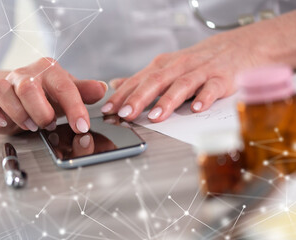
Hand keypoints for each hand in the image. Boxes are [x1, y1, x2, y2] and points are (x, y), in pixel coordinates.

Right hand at [0, 57, 107, 134]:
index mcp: (47, 70)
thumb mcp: (65, 92)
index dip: (74, 108)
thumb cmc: (44, 94)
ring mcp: (3, 85)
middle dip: (40, 111)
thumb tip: (101, 88)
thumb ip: (82, 92)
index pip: (63, 86)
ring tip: (28, 125)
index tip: (81, 126)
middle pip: (27, 86)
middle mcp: (23, 75)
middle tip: (47, 124)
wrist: (14, 93)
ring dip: (16, 112)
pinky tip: (2, 122)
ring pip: (1, 90)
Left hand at [101, 26, 271, 121]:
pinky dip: (204, 97)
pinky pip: (212, 88)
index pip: (137, 81)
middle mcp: (179, 67)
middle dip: (138, 98)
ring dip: (167, 101)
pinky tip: (196, 108)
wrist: (238, 47)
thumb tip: (116, 85)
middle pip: (155, 82)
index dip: (121, 95)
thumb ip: (143, 79)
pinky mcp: (222, 78)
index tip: (107, 109)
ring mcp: (200, 72)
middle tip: (125, 114)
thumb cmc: (198, 61)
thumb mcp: (167, 67)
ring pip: (181, 85)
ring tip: (155, 116)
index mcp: (163, 66)